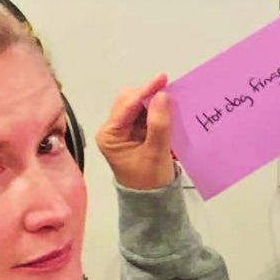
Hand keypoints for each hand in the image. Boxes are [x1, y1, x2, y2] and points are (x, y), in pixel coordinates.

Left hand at [95, 74, 175, 190]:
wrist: (151, 200)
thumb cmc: (149, 181)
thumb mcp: (156, 153)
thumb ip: (159, 124)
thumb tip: (162, 96)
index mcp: (109, 135)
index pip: (127, 106)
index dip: (145, 91)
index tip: (162, 80)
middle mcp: (112, 129)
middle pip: (129, 100)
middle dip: (148, 95)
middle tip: (169, 93)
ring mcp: (122, 129)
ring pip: (137, 104)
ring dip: (153, 102)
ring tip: (170, 102)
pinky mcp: (134, 131)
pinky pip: (144, 113)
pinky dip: (155, 110)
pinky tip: (168, 111)